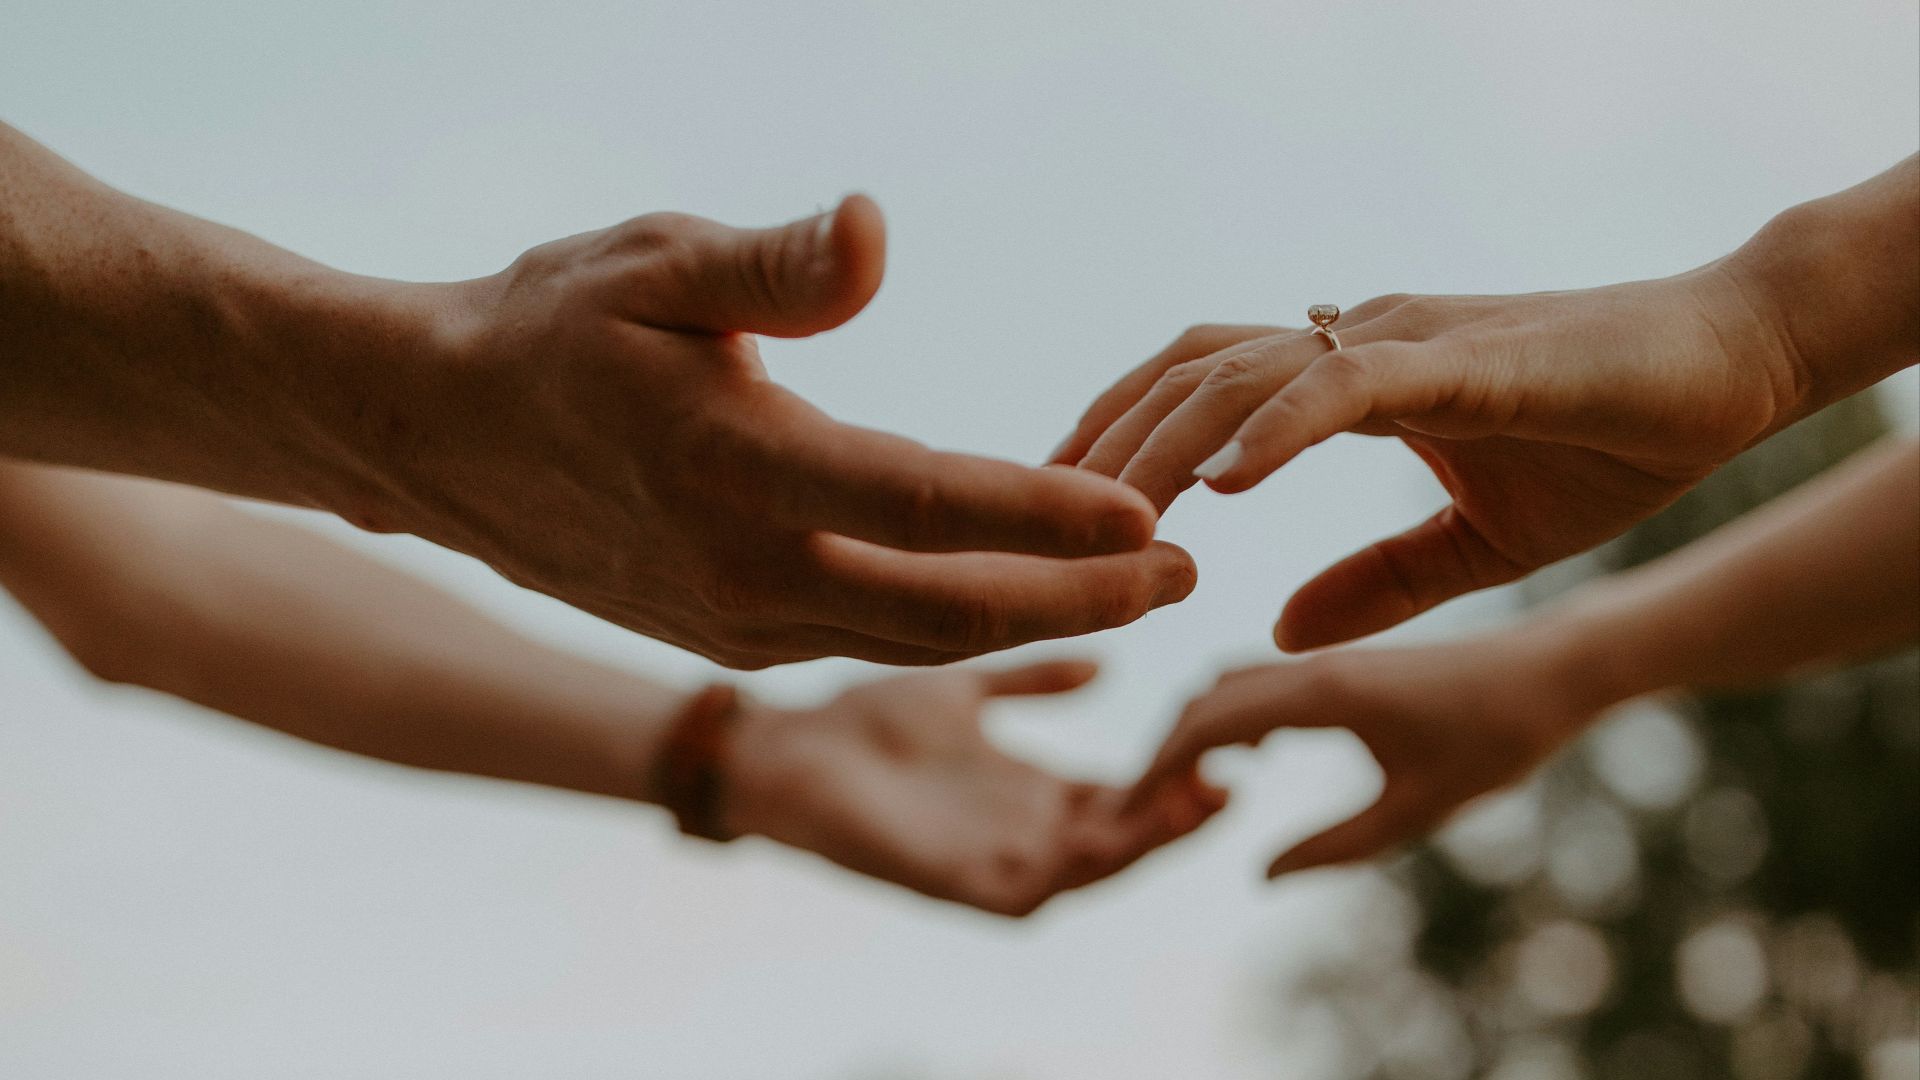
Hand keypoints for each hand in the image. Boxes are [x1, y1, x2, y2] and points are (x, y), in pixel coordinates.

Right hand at [349, 196, 1192, 667]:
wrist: (434, 433)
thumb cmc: (546, 326)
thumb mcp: (651, 262)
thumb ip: (773, 265)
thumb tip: (876, 229)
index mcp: (734, 470)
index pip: (925, 506)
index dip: (1045, 516)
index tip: (1153, 516)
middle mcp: (742, 572)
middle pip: (948, 611)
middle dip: (1083, 599)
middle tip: (1188, 574)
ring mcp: (735, 621)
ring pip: (914, 640)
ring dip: (1034, 615)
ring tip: (1133, 583)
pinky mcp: (729, 636)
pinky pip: (869, 639)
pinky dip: (957, 618)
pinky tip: (1013, 581)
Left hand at [727, 660, 1225, 915]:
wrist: (787, 747)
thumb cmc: (866, 722)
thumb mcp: (967, 687)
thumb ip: (1032, 678)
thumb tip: (1103, 660)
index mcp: (1034, 789)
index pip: (1127, 791)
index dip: (1177, 768)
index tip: (1226, 731)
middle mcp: (1025, 829)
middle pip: (1126, 832)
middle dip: (1181, 810)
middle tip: (1231, 770)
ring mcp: (994, 859)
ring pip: (1093, 866)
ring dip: (1147, 841)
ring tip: (1194, 800)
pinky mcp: (956, 883)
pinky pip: (1034, 891)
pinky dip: (1079, 869)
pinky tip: (1112, 835)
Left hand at [1057, 267, 1798, 650]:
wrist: (1732, 372)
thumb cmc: (1611, 442)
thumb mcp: (1471, 544)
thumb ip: (1375, 583)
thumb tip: (1279, 627)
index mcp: (1353, 378)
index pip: (1203, 386)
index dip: (1126, 439)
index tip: (1067, 508)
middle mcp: (1357, 339)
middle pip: (1190, 370)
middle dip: (1109, 441)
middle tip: (1043, 517)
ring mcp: (1401, 339)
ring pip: (1241, 372)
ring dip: (1164, 445)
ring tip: (1110, 520)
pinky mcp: (1457, 356)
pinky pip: (1340, 382)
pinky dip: (1272, 429)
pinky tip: (1220, 489)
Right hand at [1130, 634, 1589, 878]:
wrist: (1552, 669)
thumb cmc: (1497, 739)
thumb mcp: (1419, 809)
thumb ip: (1337, 846)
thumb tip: (1260, 875)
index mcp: (1323, 694)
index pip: (1208, 722)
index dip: (1160, 767)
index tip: (1132, 811)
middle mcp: (1313, 666)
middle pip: (1206, 699)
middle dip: (1166, 753)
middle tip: (1147, 812)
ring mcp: (1327, 660)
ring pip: (1230, 684)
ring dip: (1199, 731)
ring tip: (1193, 792)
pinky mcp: (1344, 663)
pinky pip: (1263, 681)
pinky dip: (1235, 716)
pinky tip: (1258, 759)